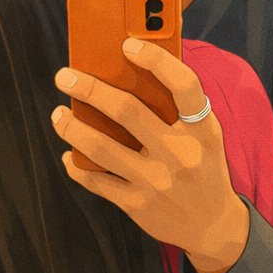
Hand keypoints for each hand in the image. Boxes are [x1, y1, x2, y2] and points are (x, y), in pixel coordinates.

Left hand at [52, 40, 248, 272]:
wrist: (213, 227)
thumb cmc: (203, 169)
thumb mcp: (205, 138)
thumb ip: (179, 111)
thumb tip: (131, 73)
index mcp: (202, 131)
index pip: (184, 86)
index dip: (156, 61)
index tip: (127, 45)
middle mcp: (180, 154)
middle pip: (127, 112)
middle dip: (89, 89)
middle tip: (64, 76)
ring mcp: (156, 182)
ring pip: (100, 147)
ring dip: (71, 127)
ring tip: (58, 114)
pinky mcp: (137, 205)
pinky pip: (96, 181)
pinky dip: (77, 166)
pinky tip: (68, 155)